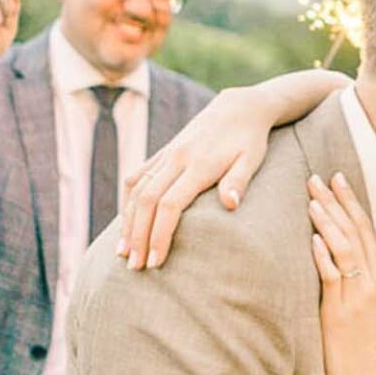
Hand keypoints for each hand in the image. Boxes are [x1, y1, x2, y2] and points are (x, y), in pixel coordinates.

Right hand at [121, 85, 286, 267]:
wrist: (239, 107)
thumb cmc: (251, 139)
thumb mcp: (253, 159)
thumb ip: (239, 181)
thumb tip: (230, 205)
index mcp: (198, 165)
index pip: (169, 205)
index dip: (159, 235)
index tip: (156, 261)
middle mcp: (176, 159)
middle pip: (146, 202)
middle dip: (138, 236)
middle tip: (134, 267)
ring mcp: (166, 155)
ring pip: (136, 191)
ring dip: (128, 222)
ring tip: (123, 252)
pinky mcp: (163, 153)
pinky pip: (138, 177)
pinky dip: (128, 200)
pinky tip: (126, 222)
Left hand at [308, 174, 375, 374]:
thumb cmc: (368, 344)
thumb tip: (372, 238)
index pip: (369, 229)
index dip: (353, 202)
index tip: (339, 179)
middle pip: (357, 231)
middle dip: (339, 201)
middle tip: (321, 176)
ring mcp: (360, 295)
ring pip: (345, 248)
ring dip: (329, 221)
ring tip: (313, 198)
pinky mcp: (341, 310)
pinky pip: (333, 277)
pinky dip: (324, 255)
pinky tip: (313, 238)